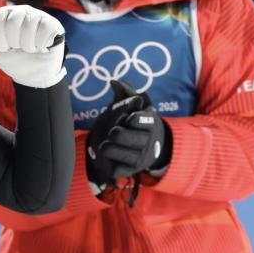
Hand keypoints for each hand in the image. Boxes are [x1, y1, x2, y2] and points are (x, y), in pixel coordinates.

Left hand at [0, 5, 65, 87]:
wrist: (32, 75)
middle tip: (18, 48)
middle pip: (12, 22)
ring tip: (29, 48)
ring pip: (28, 27)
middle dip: (13, 43)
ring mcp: (37, 15)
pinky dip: (40, 45)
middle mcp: (20, 11)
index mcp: (3, 14)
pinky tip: (41, 47)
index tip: (4, 48)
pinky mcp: (52, 23)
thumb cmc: (11, 58)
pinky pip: (44, 30)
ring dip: (27, 46)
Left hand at [85, 80, 170, 198]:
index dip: (137, 120)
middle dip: (120, 135)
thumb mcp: (129, 106)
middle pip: (132, 138)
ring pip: (125, 155)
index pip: (144, 121)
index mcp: (148, 122)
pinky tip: (108, 158)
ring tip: (105, 145)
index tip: (129, 118)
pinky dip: (112, 165)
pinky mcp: (130, 170)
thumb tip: (114, 82)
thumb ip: (125, 93)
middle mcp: (146, 141)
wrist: (138, 147)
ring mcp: (139, 157)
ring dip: (112, 149)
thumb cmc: (129, 122)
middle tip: (112, 132)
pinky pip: (120, 169)